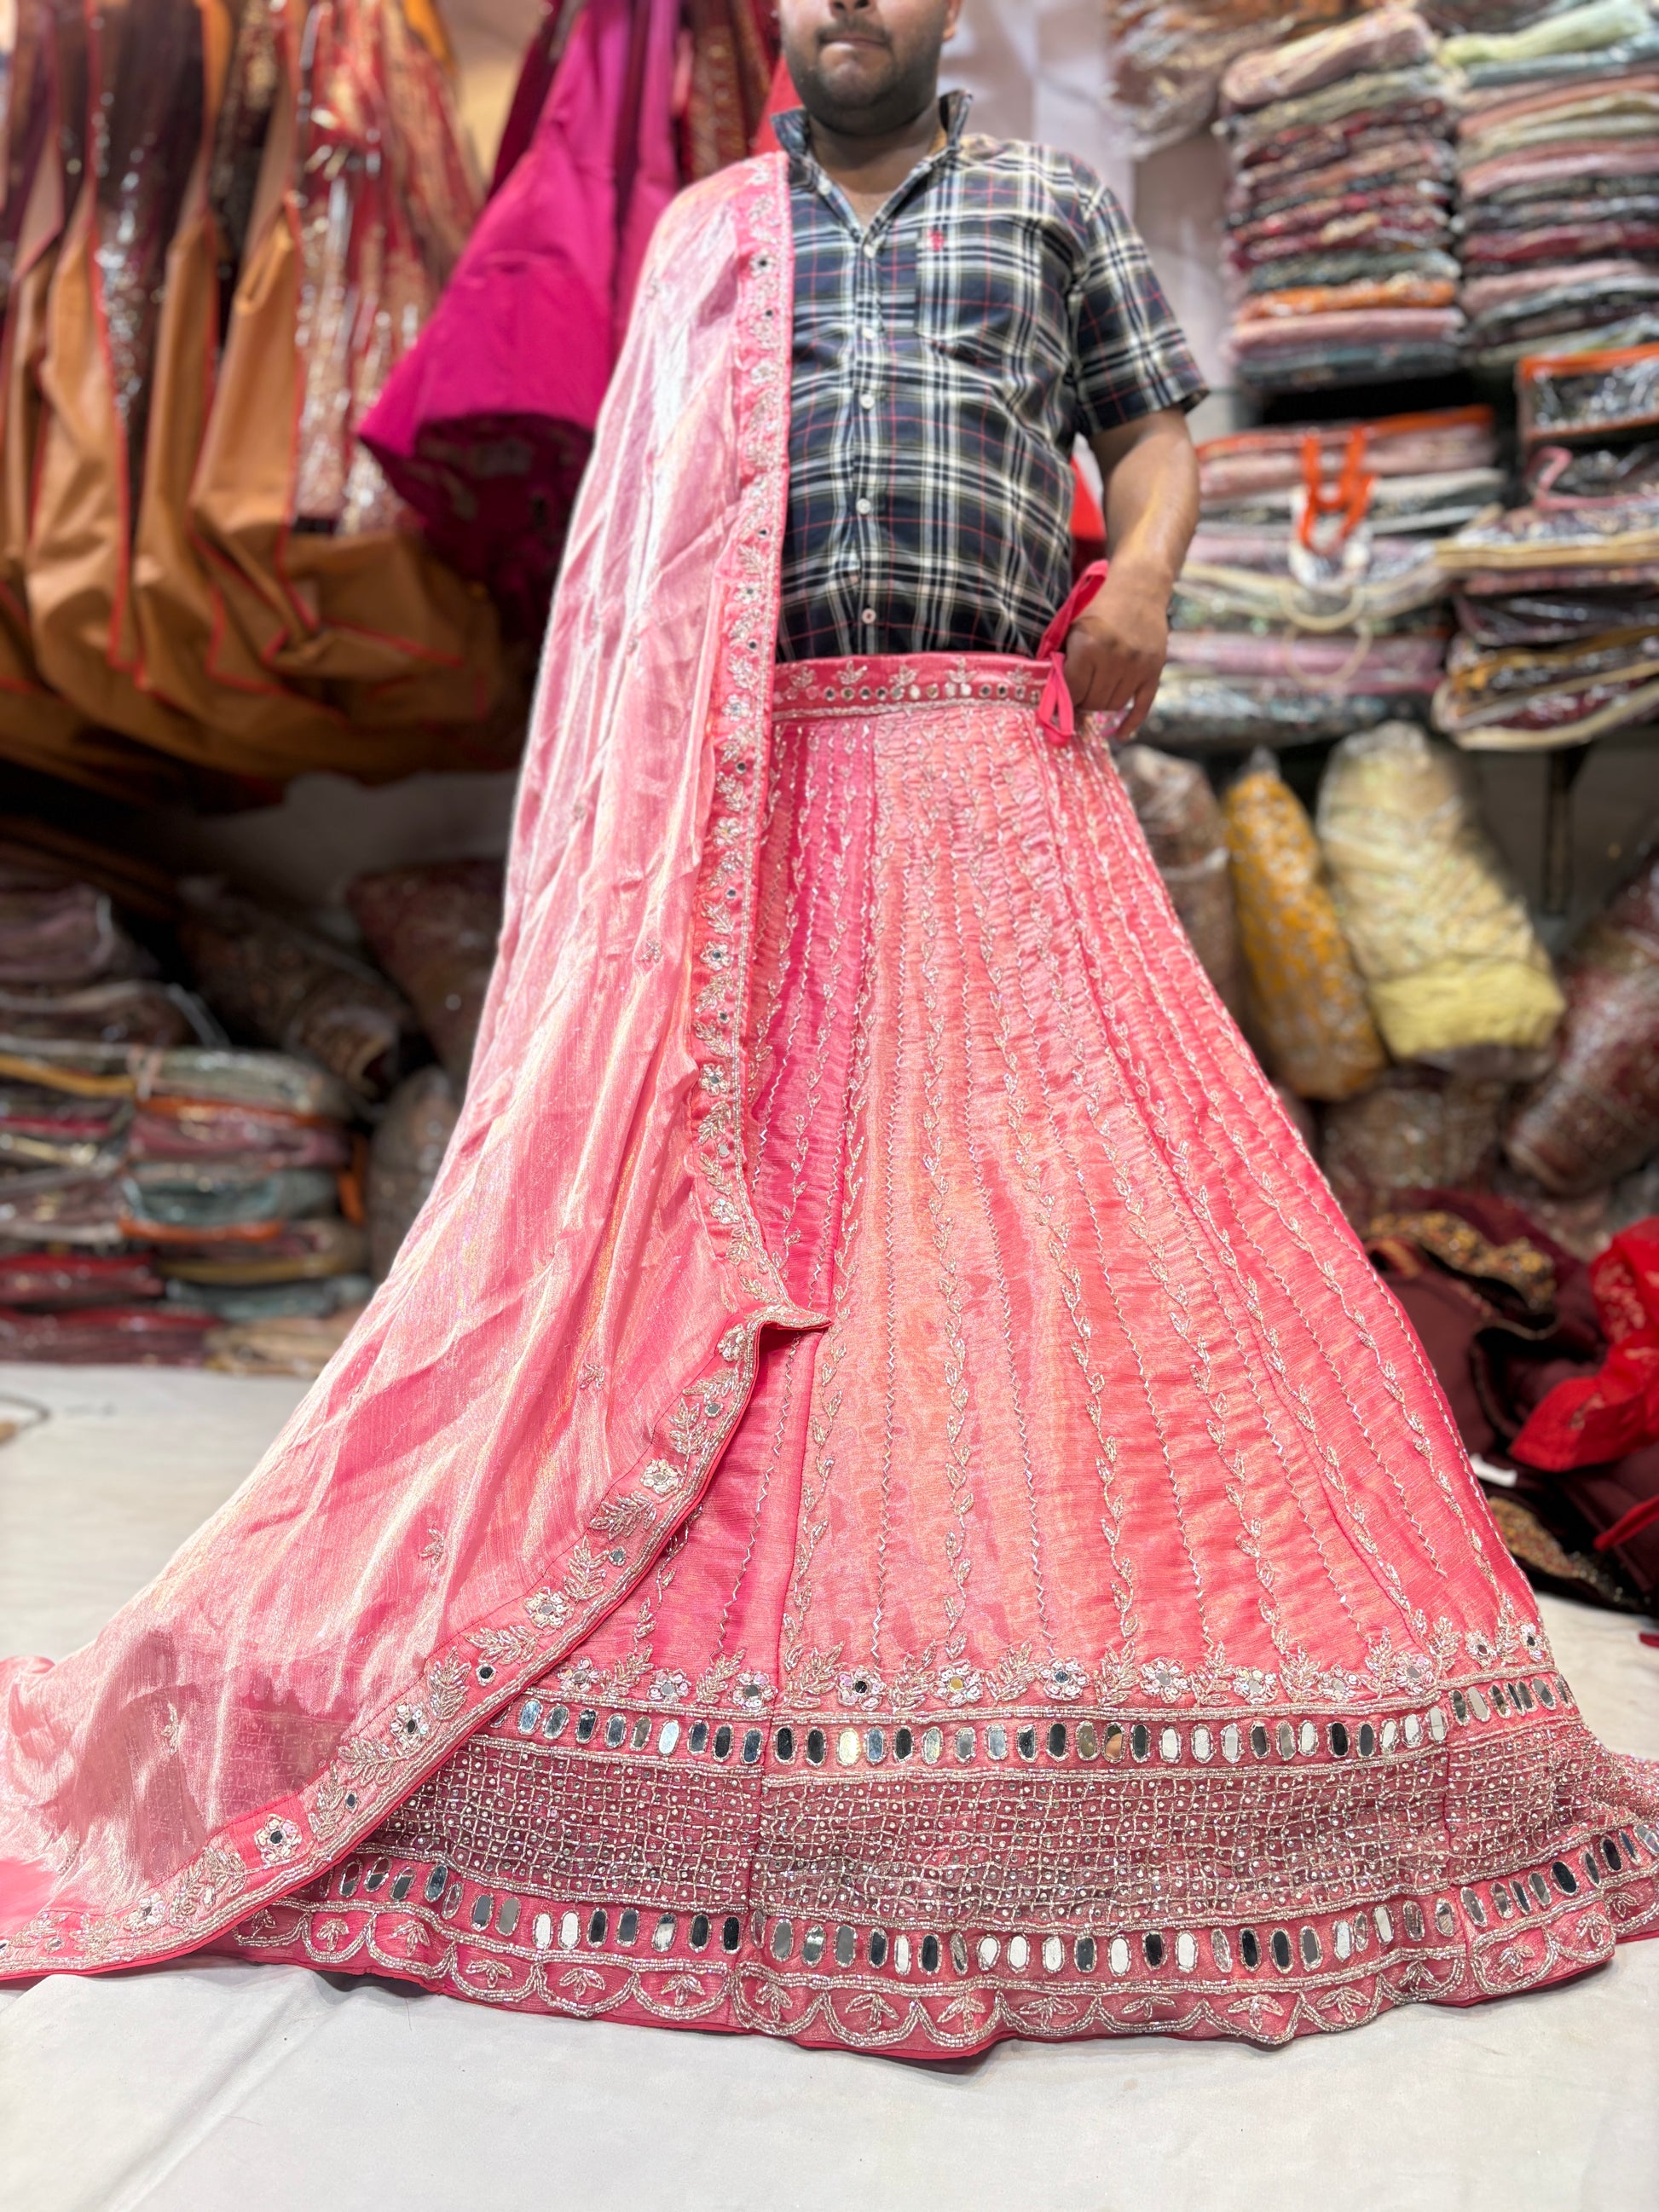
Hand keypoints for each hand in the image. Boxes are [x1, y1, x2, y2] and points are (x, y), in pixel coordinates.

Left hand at [1062, 569, 1169, 740]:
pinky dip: (1130, 723)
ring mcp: (1137, 665)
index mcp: (1089, 645)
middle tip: (1076, 698)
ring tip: (1094, 695)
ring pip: (1113, 705)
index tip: (1058, 705)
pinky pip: (1142, 706)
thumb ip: (1062, 658)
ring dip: (1101, 706)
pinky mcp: (1155, 669)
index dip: (1063, 699)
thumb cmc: (1099, 607)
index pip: (1072, 690)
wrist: (1140, 587)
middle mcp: (1115, 657)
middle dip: (1081, 703)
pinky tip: (1119, 734)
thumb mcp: (1072, 626)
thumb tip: (1050, 697)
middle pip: (1092, 701)